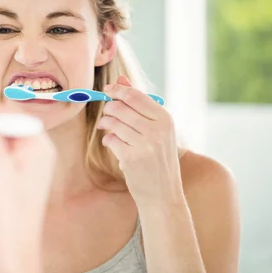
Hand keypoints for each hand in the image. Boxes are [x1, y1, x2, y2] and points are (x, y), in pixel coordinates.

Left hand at [98, 76, 183, 206]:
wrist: (163, 194)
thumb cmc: (158, 158)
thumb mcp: (156, 129)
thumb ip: (139, 103)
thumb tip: (121, 79)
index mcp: (166, 119)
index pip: (135, 95)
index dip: (116, 90)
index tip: (107, 90)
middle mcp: (158, 130)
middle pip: (120, 107)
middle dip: (109, 108)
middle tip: (107, 115)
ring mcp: (145, 144)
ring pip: (113, 122)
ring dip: (105, 124)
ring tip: (107, 129)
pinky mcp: (132, 158)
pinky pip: (110, 139)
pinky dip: (108, 140)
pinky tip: (115, 146)